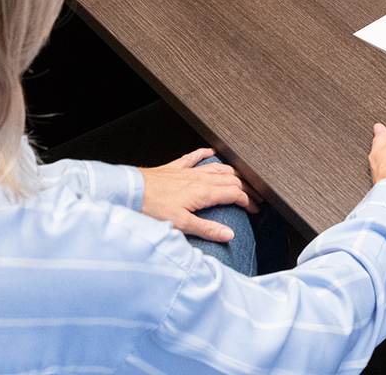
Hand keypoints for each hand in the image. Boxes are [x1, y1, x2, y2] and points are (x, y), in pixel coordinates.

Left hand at [139, 148, 260, 240]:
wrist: (131, 192)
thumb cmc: (151, 208)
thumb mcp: (182, 224)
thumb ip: (207, 229)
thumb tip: (228, 234)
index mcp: (203, 192)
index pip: (234, 194)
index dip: (248, 201)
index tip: (254, 208)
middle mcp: (198, 178)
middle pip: (231, 179)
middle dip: (246, 187)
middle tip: (254, 196)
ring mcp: (188, 171)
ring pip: (218, 167)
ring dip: (233, 173)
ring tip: (241, 178)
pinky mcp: (175, 168)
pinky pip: (196, 156)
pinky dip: (207, 154)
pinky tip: (211, 152)